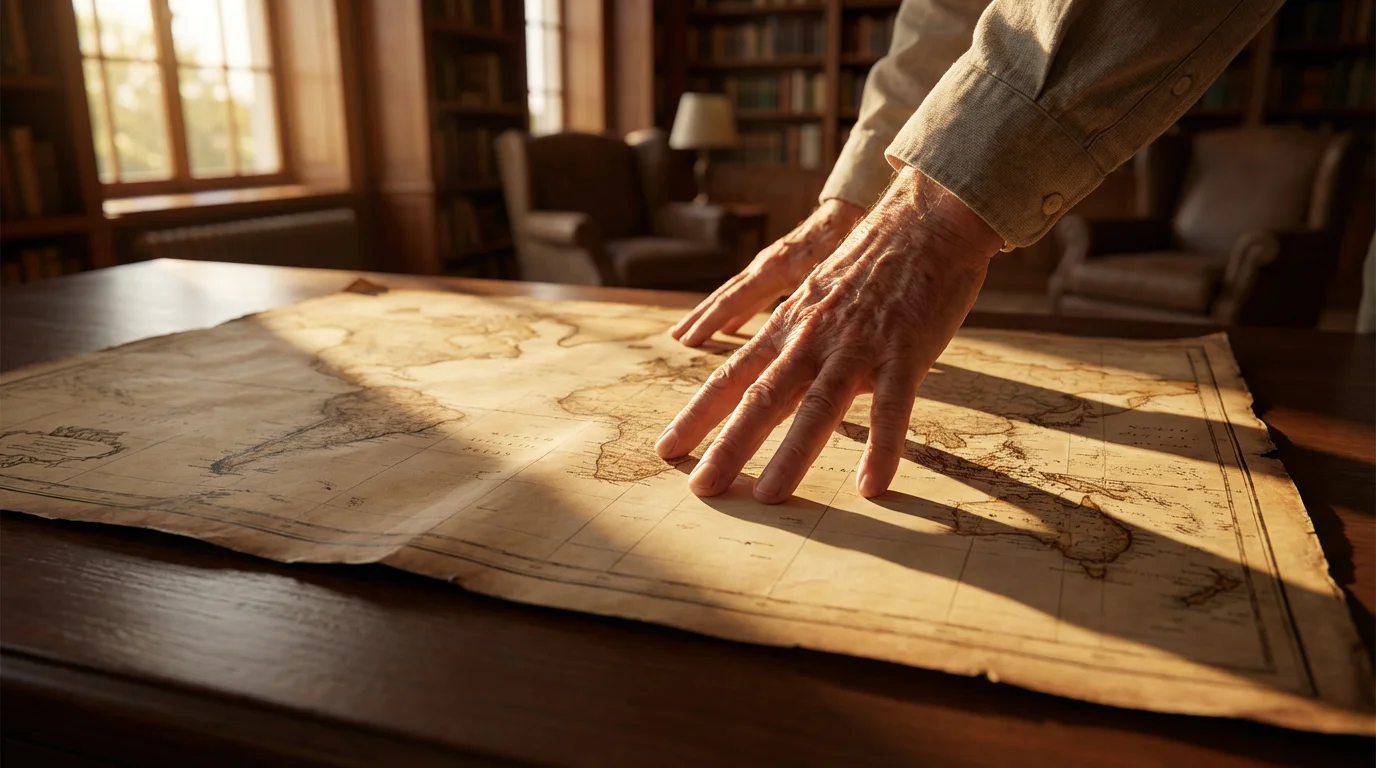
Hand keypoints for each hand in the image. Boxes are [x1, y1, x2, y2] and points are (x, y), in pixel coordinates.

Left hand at [655, 167, 1002, 502]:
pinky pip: (893, 407)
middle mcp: (812, 338)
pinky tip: (873, 486)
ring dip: (792, 455)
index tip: (666, 448)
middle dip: (728, 446)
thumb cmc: (875, 259)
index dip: (698, 414)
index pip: (732, 377)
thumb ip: (798, 339)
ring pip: (818, 406)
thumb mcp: (820, 296)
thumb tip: (778, 379)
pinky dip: (883, 448)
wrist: (929, 217)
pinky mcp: (904, 352)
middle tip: (700, 489)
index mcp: (789, 327)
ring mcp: (857, 345)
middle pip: (762, 398)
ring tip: (768, 497)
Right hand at [669, 198, 864, 346]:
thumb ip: (807, 303)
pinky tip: (733, 324)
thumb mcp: (827, 276)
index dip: (708, 322)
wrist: (849, 213)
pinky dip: (736, 307)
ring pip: (733, 291)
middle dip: (698, 317)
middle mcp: (763, 265)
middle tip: (674, 336)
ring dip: (712, 312)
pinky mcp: (778, 266)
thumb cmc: (844, 244)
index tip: (687, 340)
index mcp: (772, 270)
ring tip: (691, 330)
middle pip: (723, 294)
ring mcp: (768, 264)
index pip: (730, 299)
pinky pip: (750, 290)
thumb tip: (799, 339)